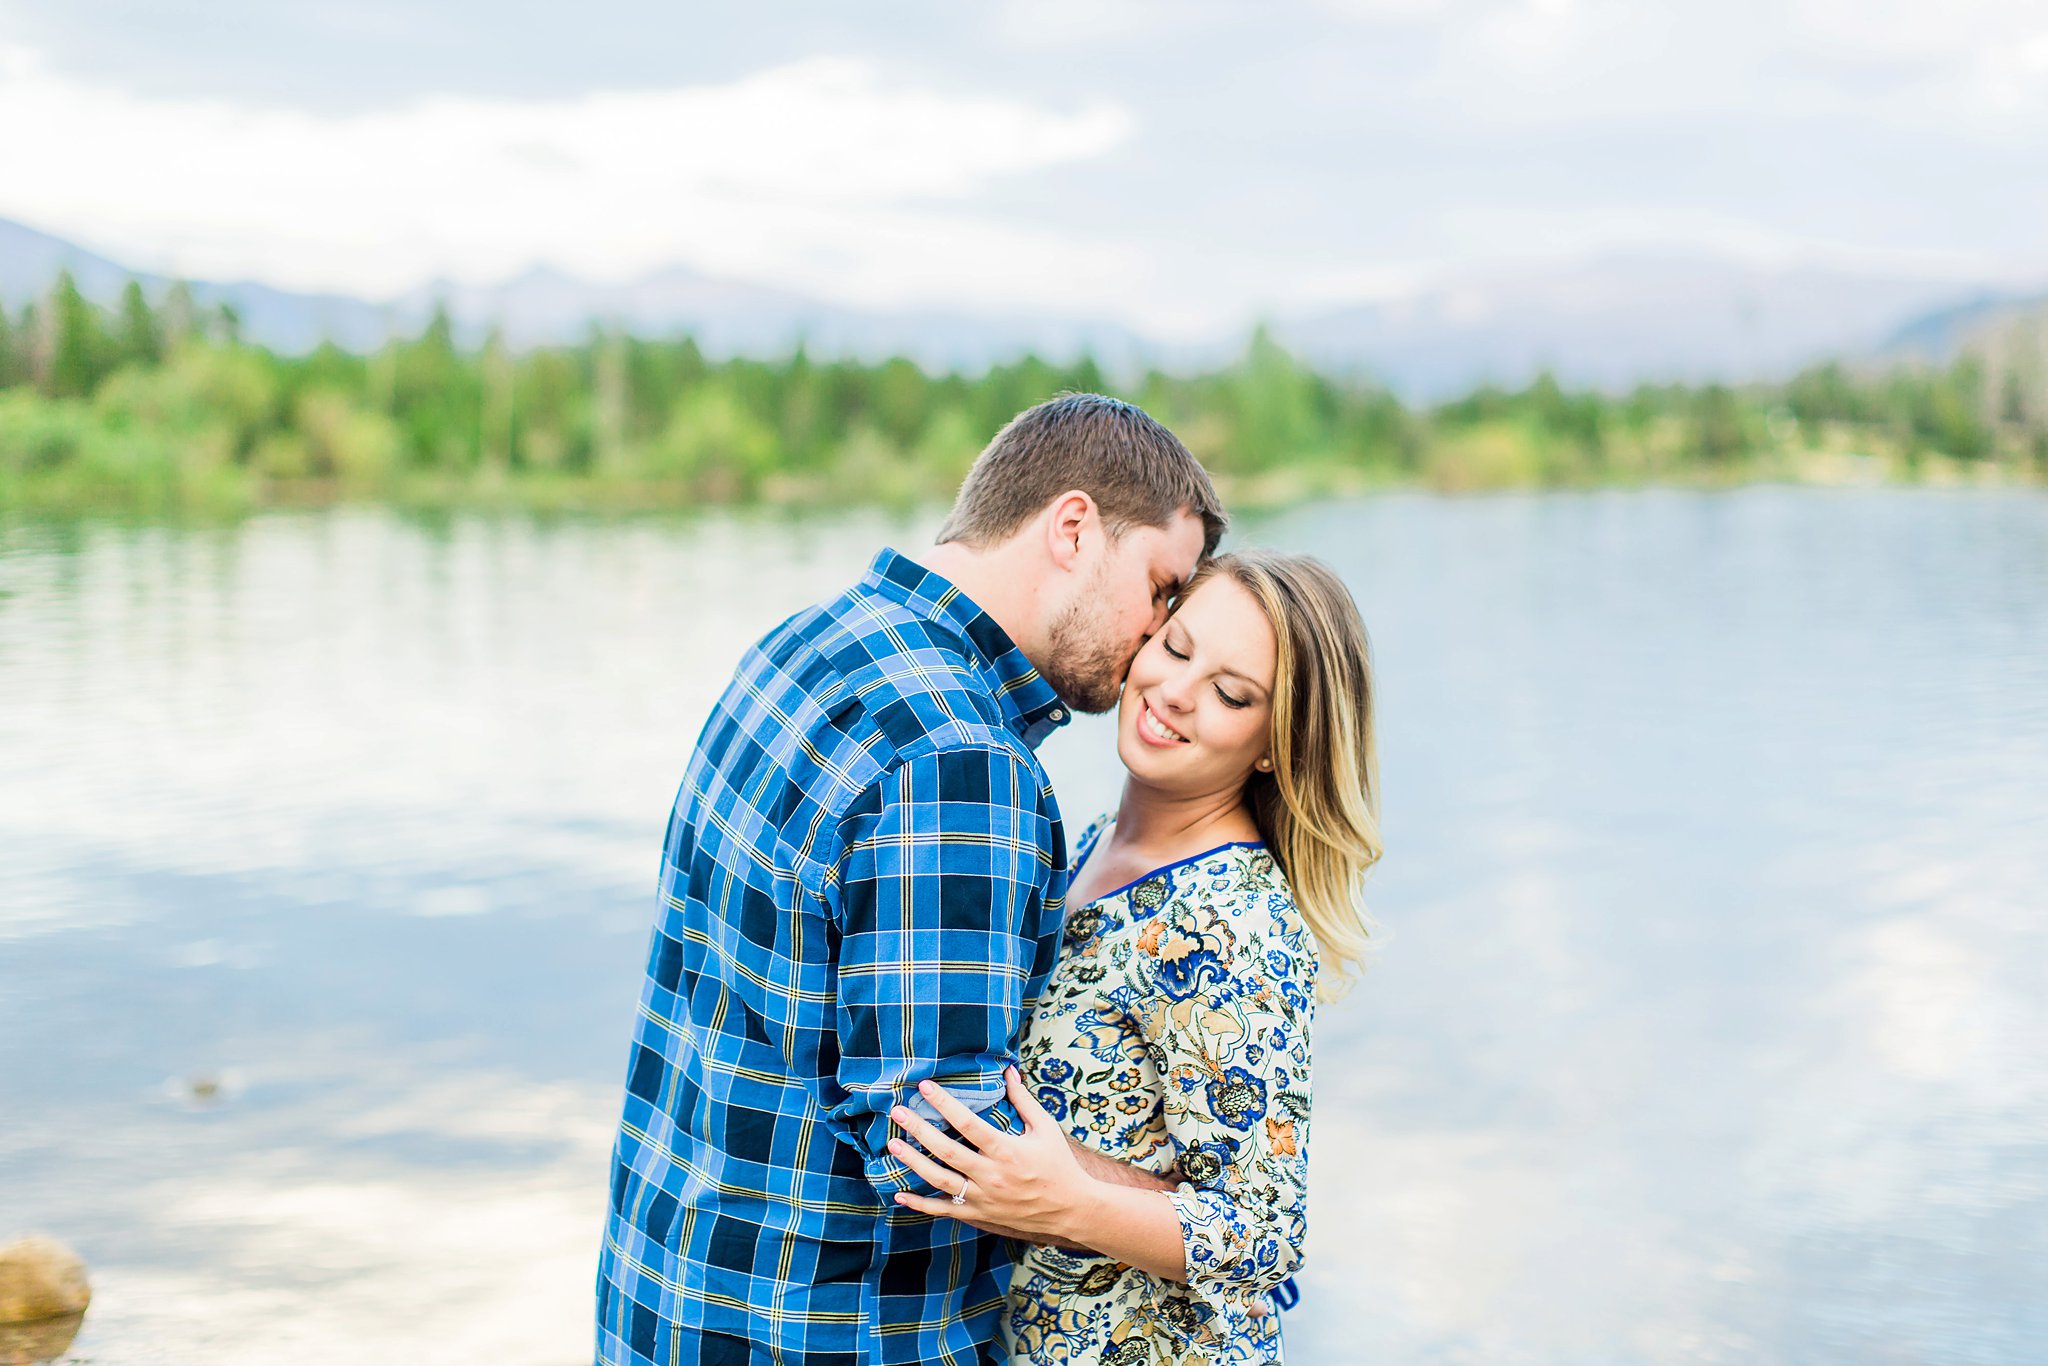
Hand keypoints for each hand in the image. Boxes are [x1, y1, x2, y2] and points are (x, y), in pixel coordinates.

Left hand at [888, 1067, 1091, 1242]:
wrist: (1070, 1209)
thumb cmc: (1058, 1164)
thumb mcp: (1045, 1128)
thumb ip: (1023, 1100)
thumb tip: (1008, 1070)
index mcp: (1006, 1150)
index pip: (967, 1123)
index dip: (944, 1103)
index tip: (924, 1087)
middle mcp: (990, 1175)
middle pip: (946, 1151)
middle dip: (918, 1129)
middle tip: (897, 1112)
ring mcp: (982, 1198)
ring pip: (939, 1180)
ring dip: (912, 1162)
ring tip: (893, 1144)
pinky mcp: (979, 1214)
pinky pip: (944, 1210)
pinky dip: (920, 1205)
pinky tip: (899, 1195)